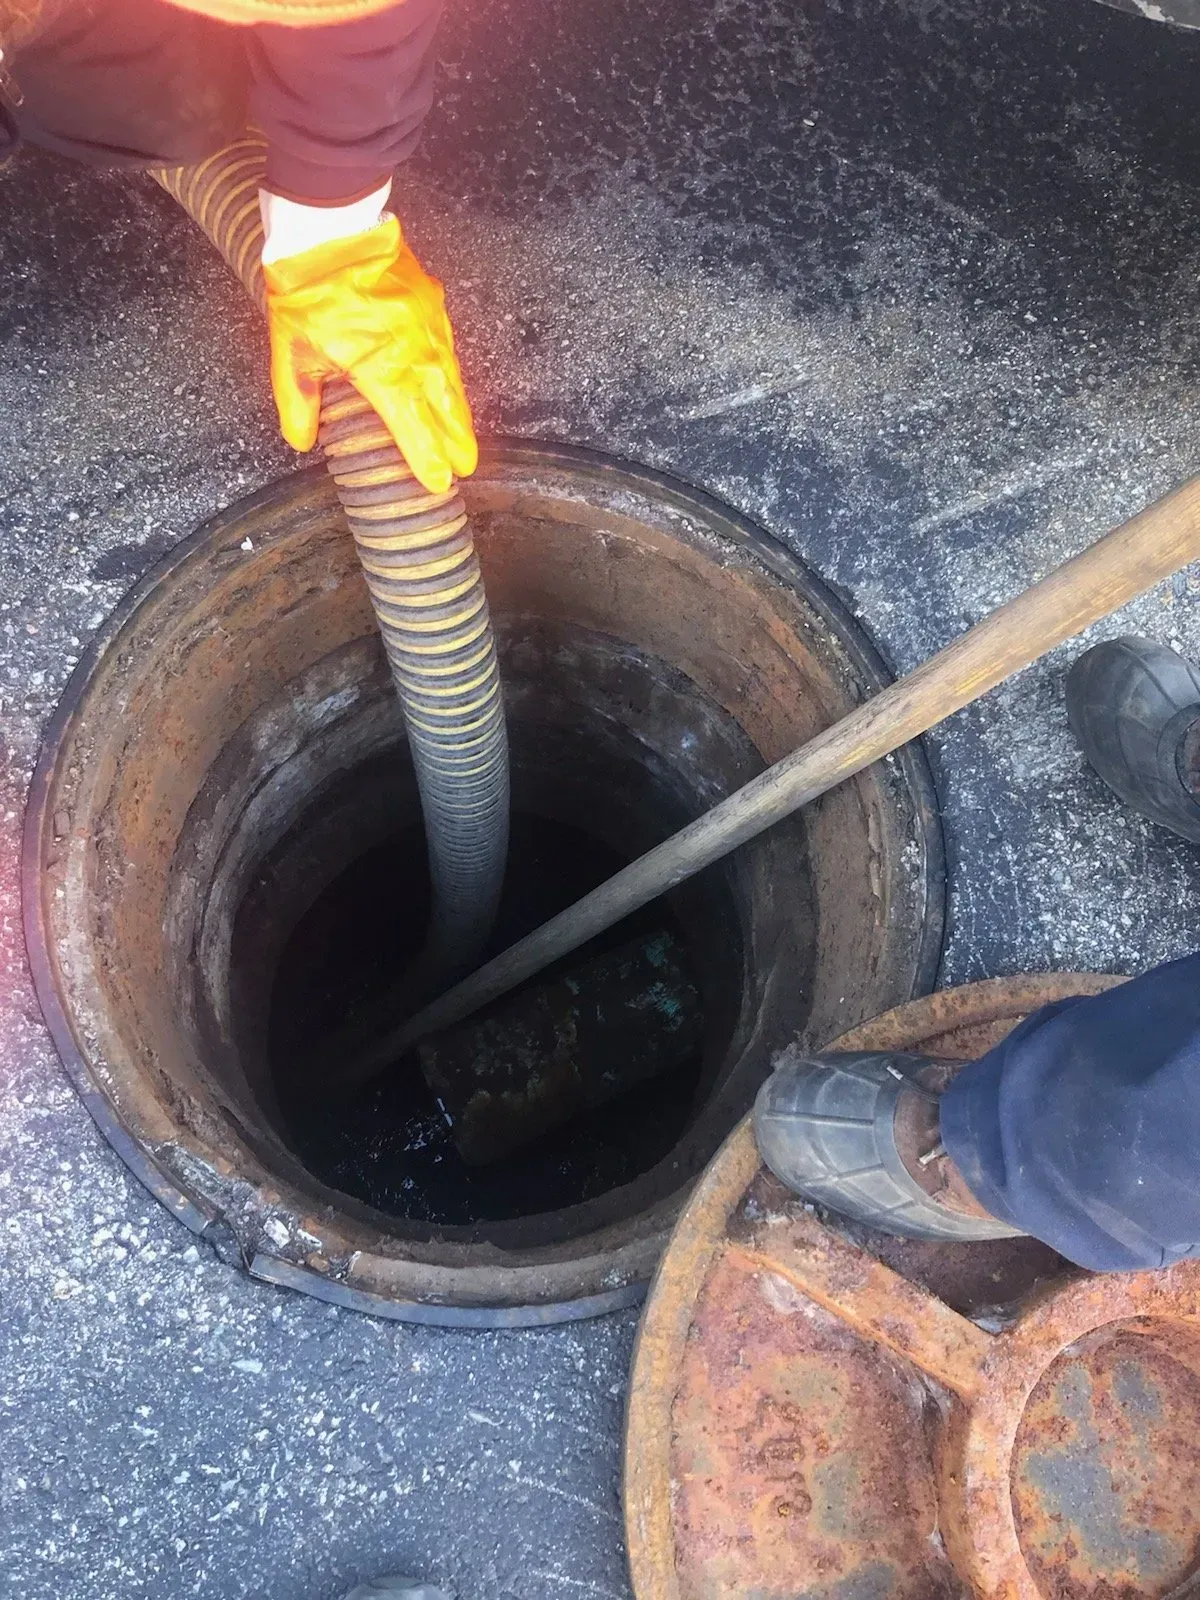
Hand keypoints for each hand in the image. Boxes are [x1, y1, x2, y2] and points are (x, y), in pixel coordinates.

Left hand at [263, 215, 477, 494]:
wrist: (330, 224)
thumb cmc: (308, 287)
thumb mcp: (291, 349)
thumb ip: (298, 401)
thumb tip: (302, 441)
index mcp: (383, 371)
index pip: (413, 429)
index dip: (427, 459)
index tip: (439, 483)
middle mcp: (415, 354)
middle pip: (445, 409)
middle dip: (457, 441)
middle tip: (466, 466)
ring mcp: (429, 327)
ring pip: (452, 380)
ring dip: (459, 412)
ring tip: (464, 436)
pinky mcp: (432, 304)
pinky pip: (448, 349)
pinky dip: (452, 375)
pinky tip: (451, 385)